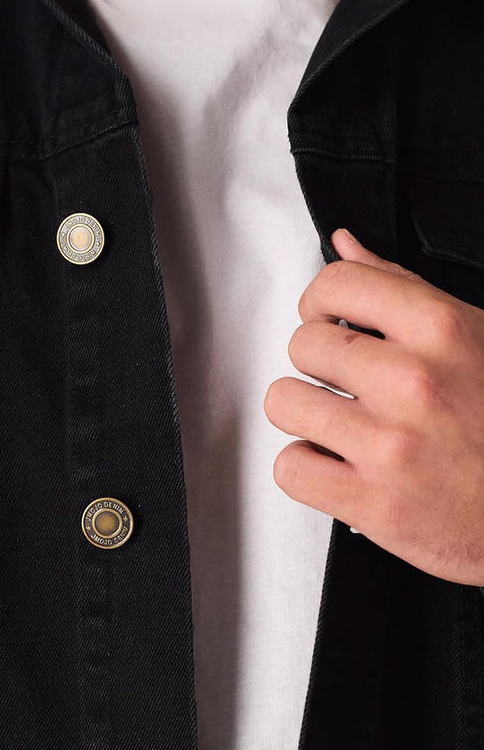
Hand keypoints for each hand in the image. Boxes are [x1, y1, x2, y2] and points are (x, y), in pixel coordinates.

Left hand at [263, 227, 483, 584]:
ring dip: (306, 415)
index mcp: (441, 331)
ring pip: (284, 402)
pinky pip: (290, 467)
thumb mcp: (474, 338)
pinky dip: (306, 468)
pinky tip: (338, 464)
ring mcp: (390, 445)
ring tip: (341, 425)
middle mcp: (413, 383)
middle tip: (347, 384)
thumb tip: (347, 246)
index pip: (335, 283)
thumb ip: (403, 288)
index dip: (320, 302)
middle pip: (301, 345)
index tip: (328, 319)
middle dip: (318, 364)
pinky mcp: (373, 504)